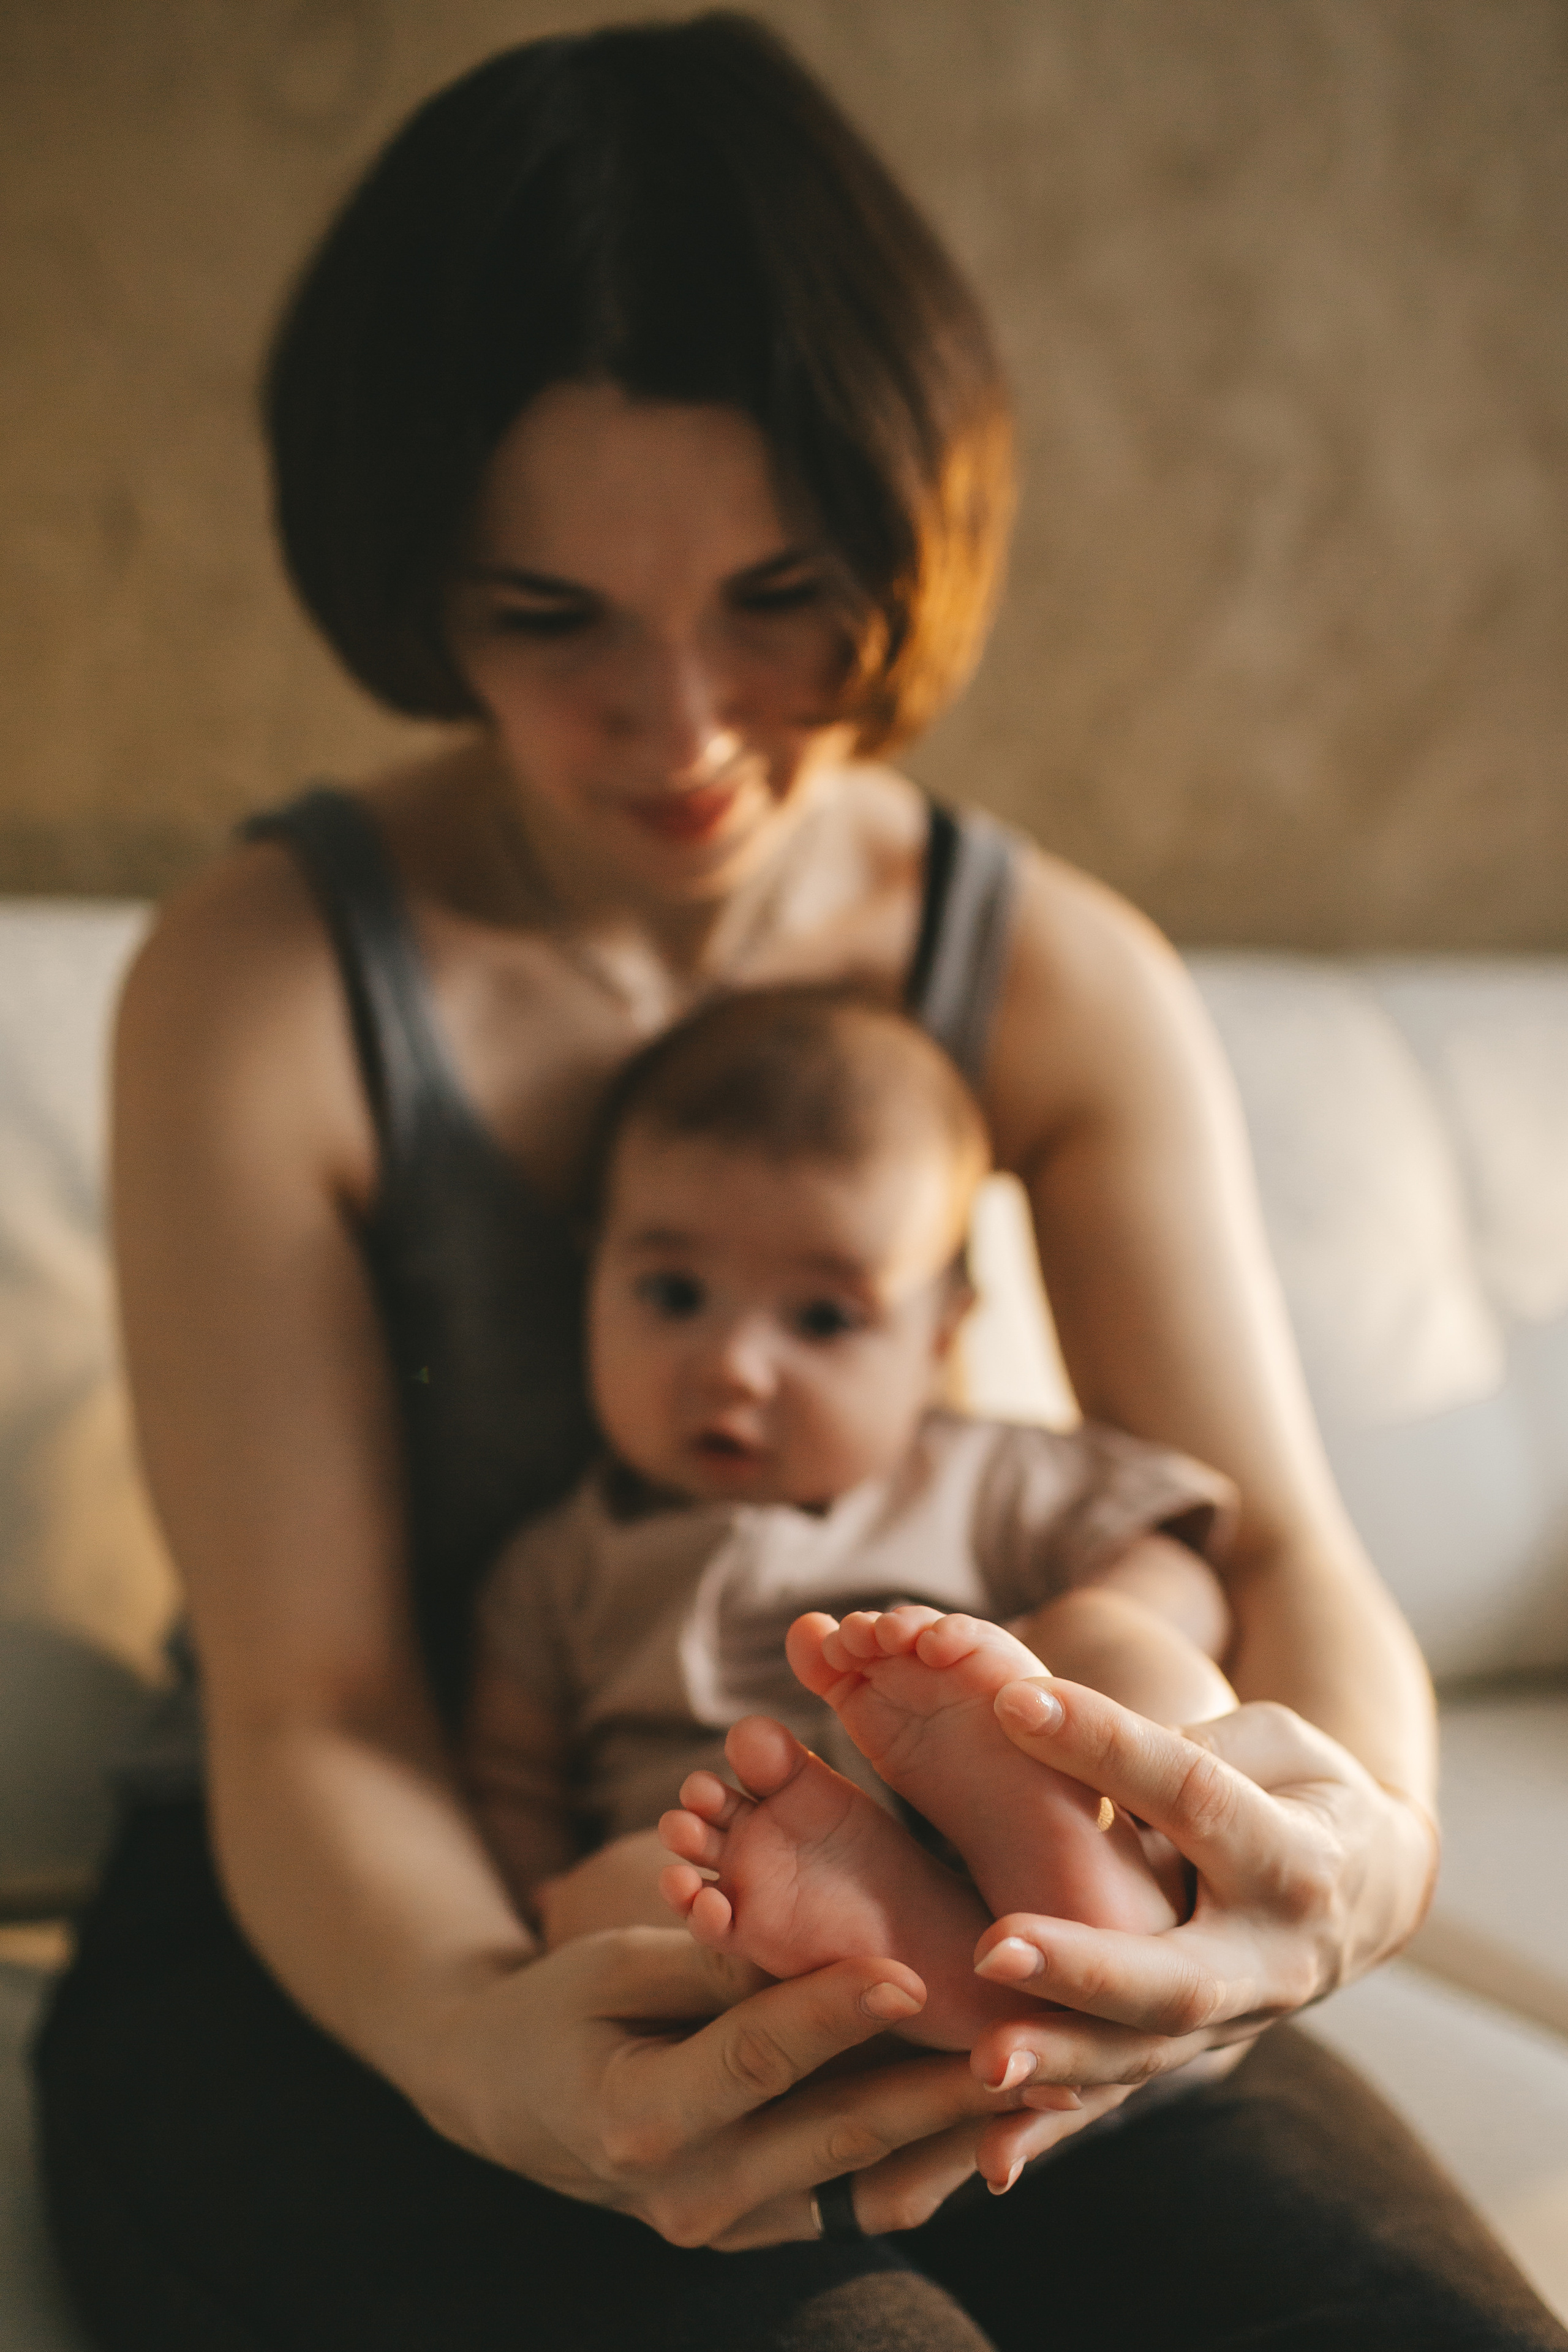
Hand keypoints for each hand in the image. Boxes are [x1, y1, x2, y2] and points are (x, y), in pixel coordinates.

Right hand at [423, 1925, 1120, 2245]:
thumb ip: (710, 1963)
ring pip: (863, 2174)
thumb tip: (805, 1942)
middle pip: (834, 2132)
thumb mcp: (614, 1965)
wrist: (504, 2096)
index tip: (909, 1973)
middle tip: (1031, 2049)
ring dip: (955, 2128)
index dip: (833, 2014)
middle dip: (941, 2090)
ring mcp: (726, 2226)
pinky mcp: (757, 2230)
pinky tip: (990, 2111)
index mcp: (639, 2117)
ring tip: (1045, 2083)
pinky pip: (852, 2192)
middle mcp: (689, 2192)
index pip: (755, 2059)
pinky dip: (918, 2152)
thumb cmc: (556, 2008)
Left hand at [964, 1680, 1439, 2102]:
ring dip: (1060, 2064)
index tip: (1012, 1700)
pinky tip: (990, 2163)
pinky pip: (1117, 2101)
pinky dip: (1053, 2136)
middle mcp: (1271, 1957)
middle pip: (1179, 1974)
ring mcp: (1232, 2023)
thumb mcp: (1275, 1743)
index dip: (1104, 1744)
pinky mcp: (1189, 2056)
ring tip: (981, 2062)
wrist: (1368, 1886)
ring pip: (1144, 2057)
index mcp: (1295, 1856)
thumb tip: (1095, 1754)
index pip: (1191, 1795)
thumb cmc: (1301, 1787)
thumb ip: (1197, 1751)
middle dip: (1086, 1967)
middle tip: (994, 1945)